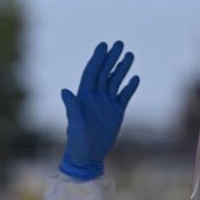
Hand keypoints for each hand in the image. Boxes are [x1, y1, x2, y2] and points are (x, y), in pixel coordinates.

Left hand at [60, 41, 139, 180]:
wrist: (88, 156)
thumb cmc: (77, 141)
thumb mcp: (75, 124)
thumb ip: (72, 107)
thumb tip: (64, 91)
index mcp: (85, 96)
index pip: (92, 73)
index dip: (97, 59)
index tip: (104, 46)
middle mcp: (96, 97)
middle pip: (105, 73)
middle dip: (112, 58)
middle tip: (119, 43)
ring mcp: (106, 104)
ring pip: (115, 81)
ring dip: (122, 68)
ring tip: (130, 55)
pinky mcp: (116, 113)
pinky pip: (124, 96)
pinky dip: (129, 87)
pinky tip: (135, 78)